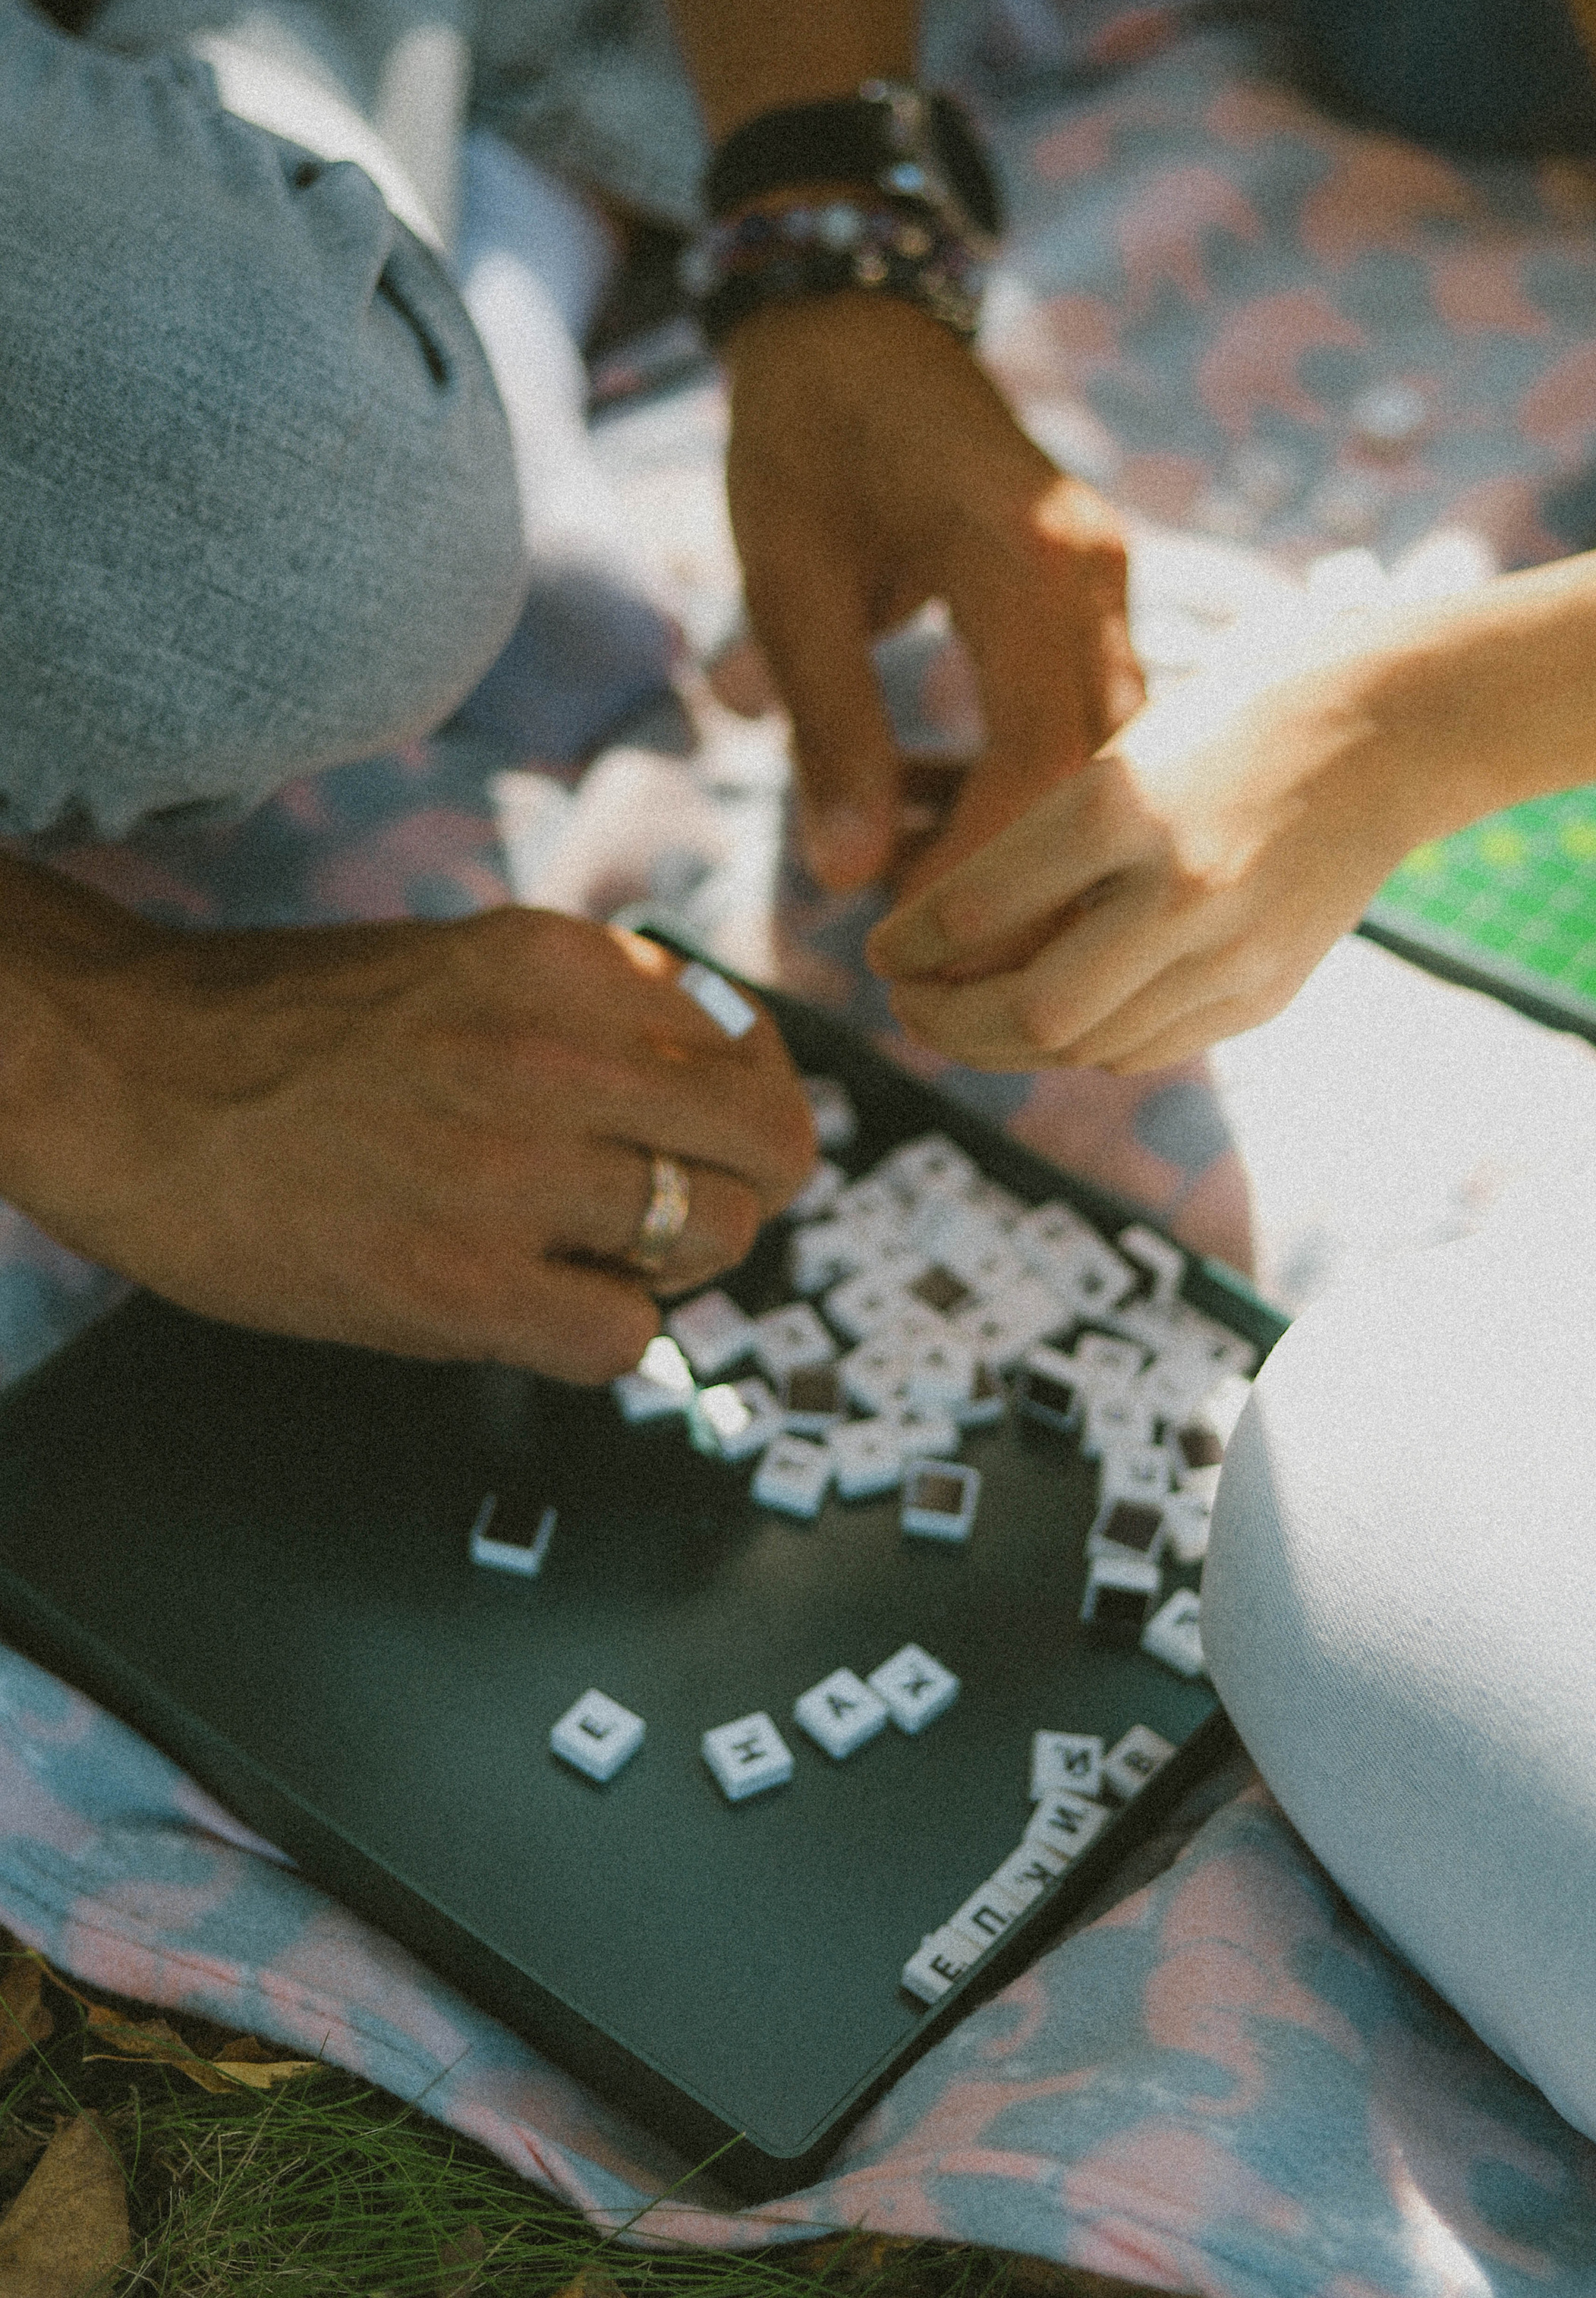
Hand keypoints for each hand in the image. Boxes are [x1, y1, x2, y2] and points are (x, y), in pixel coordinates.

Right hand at [2, 889, 816, 1381]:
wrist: (125, 1081)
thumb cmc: (292, 1029)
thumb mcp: (468, 964)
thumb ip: (596, 1010)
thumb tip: (723, 1080)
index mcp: (562, 959)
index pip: (749, 1045)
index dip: (745, 1104)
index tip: (708, 1135)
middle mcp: (556, 1053)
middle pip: (767, 1148)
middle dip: (742, 1188)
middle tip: (679, 1211)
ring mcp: (510, 1172)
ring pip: (711, 1241)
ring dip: (668, 1264)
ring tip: (590, 1257)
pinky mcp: (458, 1284)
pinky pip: (625, 1338)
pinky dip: (603, 1334)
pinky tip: (538, 1306)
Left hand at [722, 295, 1146, 893]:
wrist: (848, 315)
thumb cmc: (802, 436)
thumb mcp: (789, 583)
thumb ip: (827, 728)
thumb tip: (847, 876)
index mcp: (1028, 561)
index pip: (1043, 761)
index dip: (987, 871)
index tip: (912, 941)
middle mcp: (1095, 571)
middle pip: (1101, 773)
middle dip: (1027, 881)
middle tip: (939, 964)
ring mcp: (1107, 576)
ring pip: (1108, 753)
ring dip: (1036, 839)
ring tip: (937, 905)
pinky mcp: (1092, 584)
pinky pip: (1090, 712)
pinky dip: (1034, 783)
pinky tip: (953, 822)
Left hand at [866, 637, 1439, 1072]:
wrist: (1396, 727)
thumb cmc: (1241, 708)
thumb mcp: (1127, 743)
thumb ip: (1048, 838)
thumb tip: (953, 931)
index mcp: (1121, 803)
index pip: (974, 911)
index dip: (907, 948)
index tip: (879, 953)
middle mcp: (1177, 889)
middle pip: (1030, 1012)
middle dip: (949, 1024)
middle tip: (909, 1007)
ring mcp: (1232, 951)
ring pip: (1085, 1047)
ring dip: (1009, 1045)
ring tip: (968, 1017)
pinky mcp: (1267, 990)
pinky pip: (1148, 1049)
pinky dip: (1089, 1044)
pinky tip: (1061, 1014)